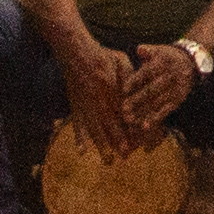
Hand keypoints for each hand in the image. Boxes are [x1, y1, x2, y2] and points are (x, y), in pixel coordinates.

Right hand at [61, 35, 140, 151]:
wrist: (76, 51)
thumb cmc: (102, 55)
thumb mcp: (121, 60)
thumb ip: (130, 76)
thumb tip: (136, 92)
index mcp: (114, 90)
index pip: (125, 114)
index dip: (131, 129)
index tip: (138, 142)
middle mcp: (100, 101)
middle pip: (111, 126)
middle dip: (119, 142)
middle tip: (126, 157)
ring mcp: (86, 105)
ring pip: (95, 130)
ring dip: (102, 146)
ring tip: (108, 161)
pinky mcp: (75, 105)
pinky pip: (77, 125)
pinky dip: (79, 138)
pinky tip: (81, 151)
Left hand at [117, 36, 202, 136]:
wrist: (192, 62)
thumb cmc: (167, 56)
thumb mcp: (159, 50)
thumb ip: (147, 51)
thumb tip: (139, 49)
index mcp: (163, 62)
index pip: (146, 72)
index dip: (134, 81)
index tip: (123, 90)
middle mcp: (170, 76)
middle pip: (151, 89)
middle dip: (136, 100)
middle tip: (123, 109)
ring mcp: (175, 89)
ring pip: (157, 102)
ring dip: (143, 112)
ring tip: (129, 120)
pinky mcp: (179, 99)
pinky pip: (166, 110)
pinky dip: (155, 118)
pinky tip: (144, 126)